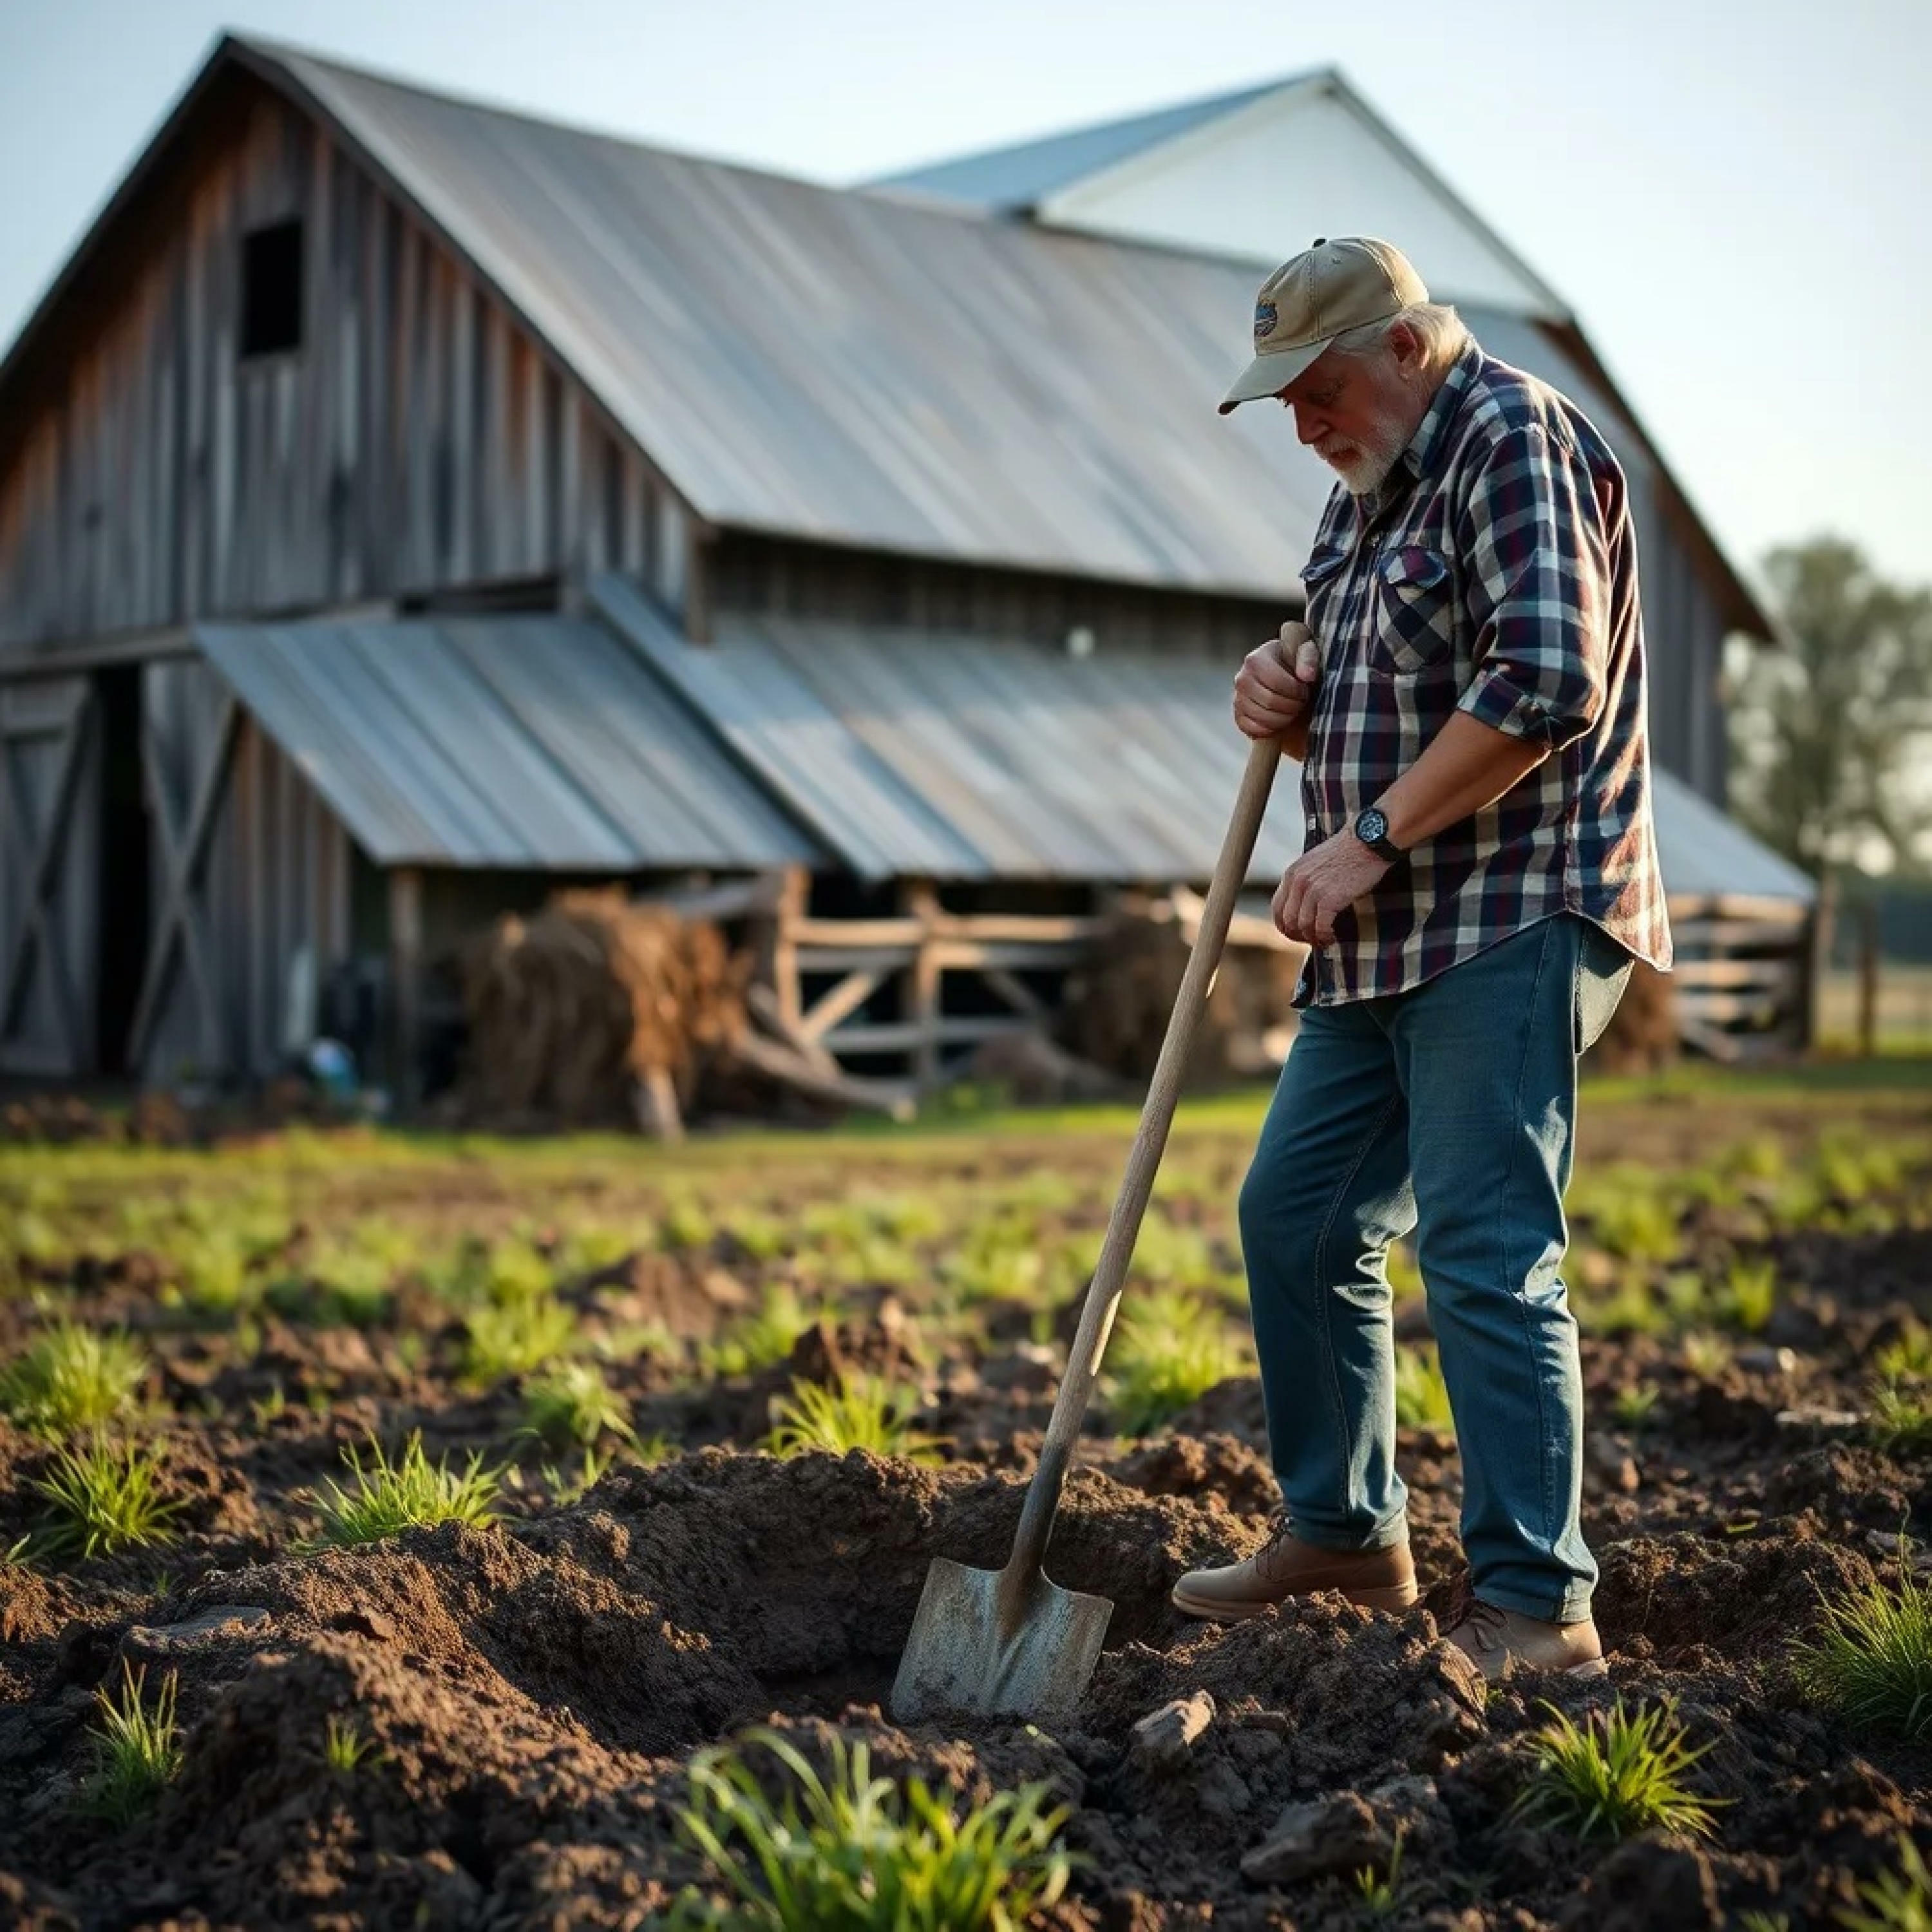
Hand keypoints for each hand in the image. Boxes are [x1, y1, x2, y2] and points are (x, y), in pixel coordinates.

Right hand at [1233, 621, 1320, 740]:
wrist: (1282, 676)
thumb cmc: (1293, 664)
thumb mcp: (1305, 653)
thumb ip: (1308, 658)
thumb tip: (1307, 675)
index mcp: (1255, 660)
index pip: (1276, 682)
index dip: (1296, 690)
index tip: (1305, 690)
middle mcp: (1242, 679)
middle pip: (1270, 701)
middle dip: (1292, 705)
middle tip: (1301, 702)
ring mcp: (1238, 699)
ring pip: (1262, 718)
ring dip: (1284, 719)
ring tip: (1292, 710)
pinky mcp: (1239, 716)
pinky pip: (1253, 730)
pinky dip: (1270, 729)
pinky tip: (1281, 720)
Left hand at [1272, 831, 1391, 947]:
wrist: (1368, 840)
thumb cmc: (1347, 851)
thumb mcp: (1315, 863)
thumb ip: (1304, 881)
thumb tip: (1303, 905)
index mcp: (1292, 873)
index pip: (1277, 908)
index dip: (1285, 926)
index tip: (1296, 933)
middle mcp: (1297, 882)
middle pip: (1287, 921)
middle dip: (1298, 936)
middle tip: (1311, 941)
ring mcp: (1312, 890)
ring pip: (1302, 927)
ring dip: (1313, 939)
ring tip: (1324, 941)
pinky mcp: (1329, 898)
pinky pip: (1320, 927)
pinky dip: (1325, 937)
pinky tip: (1332, 937)